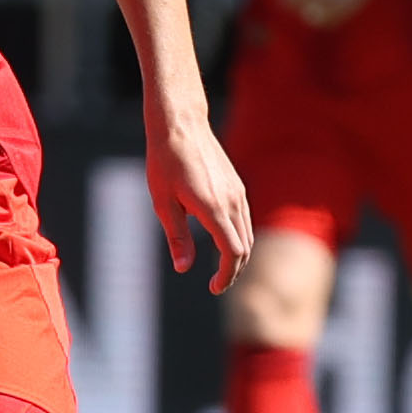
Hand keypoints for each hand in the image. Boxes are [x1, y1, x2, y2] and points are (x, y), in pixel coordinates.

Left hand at [149, 114, 253, 296]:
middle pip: (245, 247)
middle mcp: (232, 202)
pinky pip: (244, 218)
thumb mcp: (163, 203)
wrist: (180, 125)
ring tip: (220, 268)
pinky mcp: (237, 185)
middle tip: (216, 284)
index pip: (232, 253)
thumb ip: (177, 237)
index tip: (214, 288)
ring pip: (248, 233)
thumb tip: (183, 268)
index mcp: (213, 209)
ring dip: (238, 254)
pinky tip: (222, 240)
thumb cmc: (165, 163)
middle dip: (234, 270)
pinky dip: (239, 236)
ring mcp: (238, 192)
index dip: (226, 276)